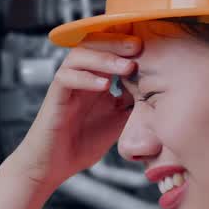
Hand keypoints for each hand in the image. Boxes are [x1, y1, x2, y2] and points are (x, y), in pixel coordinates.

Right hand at [6, 32, 139, 190]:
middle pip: (94, 43)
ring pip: (80, 56)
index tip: (150, 46)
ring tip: (127, 67)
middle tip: (138, 46)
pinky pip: (66, 78)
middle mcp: (80, 76)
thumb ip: (132, 103)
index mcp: (96, 78)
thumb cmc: (83, 143)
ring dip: (105, 58)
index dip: (126, 43)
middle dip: (117, 42)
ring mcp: (66, 84)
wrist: (52, 166)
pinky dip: (86, 79)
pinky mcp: (55, 97)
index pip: (109, 49)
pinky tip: (104, 86)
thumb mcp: (118, 121)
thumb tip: (156, 90)